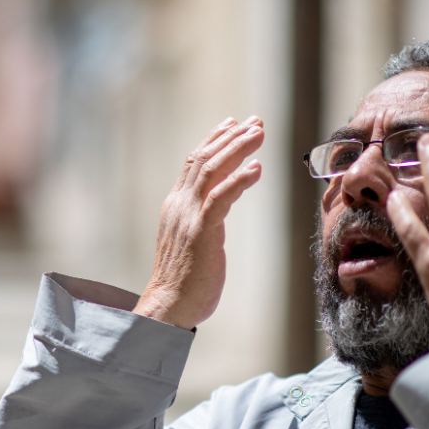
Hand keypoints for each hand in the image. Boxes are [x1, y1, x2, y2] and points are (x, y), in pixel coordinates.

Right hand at [133, 116, 263, 329]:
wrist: (169, 306)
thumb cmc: (184, 281)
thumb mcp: (191, 242)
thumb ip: (201, 221)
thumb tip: (216, 211)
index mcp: (175, 206)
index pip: (193, 163)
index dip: (214, 141)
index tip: (234, 124)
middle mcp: (179, 205)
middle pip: (203, 159)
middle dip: (230, 137)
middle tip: (255, 122)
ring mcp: (188, 216)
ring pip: (211, 170)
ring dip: (237, 149)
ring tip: (259, 134)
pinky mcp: (200, 231)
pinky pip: (220, 198)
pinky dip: (239, 180)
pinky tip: (256, 168)